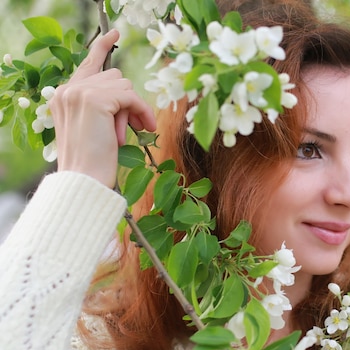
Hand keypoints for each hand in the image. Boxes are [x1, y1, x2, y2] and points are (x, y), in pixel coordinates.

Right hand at [49, 29, 156, 187]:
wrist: (84, 179)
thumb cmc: (93, 161)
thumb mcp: (96, 128)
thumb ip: (104, 106)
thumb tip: (128, 95)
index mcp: (64, 95)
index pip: (87, 64)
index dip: (102, 47)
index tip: (114, 32)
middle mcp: (68, 89)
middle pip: (114, 77)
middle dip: (129, 101)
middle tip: (135, 128)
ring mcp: (80, 92)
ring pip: (124, 86)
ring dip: (134, 109)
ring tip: (129, 134)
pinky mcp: (95, 99)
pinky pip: (131, 97)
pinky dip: (143, 111)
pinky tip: (146, 127)